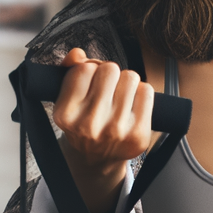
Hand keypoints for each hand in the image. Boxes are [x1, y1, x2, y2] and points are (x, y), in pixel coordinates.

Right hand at [52, 48, 154, 212]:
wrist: (97, 159)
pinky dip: (142, 92)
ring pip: (130, 77)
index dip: (90, 68)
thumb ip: (69, 71)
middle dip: (110, 74)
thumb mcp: (68, 99)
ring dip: (126, 82)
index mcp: (66, 115)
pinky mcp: (138, 135)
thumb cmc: (83, 121)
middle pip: (110, 69)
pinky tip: (133, 104)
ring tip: (120, 96)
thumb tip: (77, 53)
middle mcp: (89, 125)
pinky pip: (147, 91)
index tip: (91, 79)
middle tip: (108, 87)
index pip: (84, 68)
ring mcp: (116, 131)